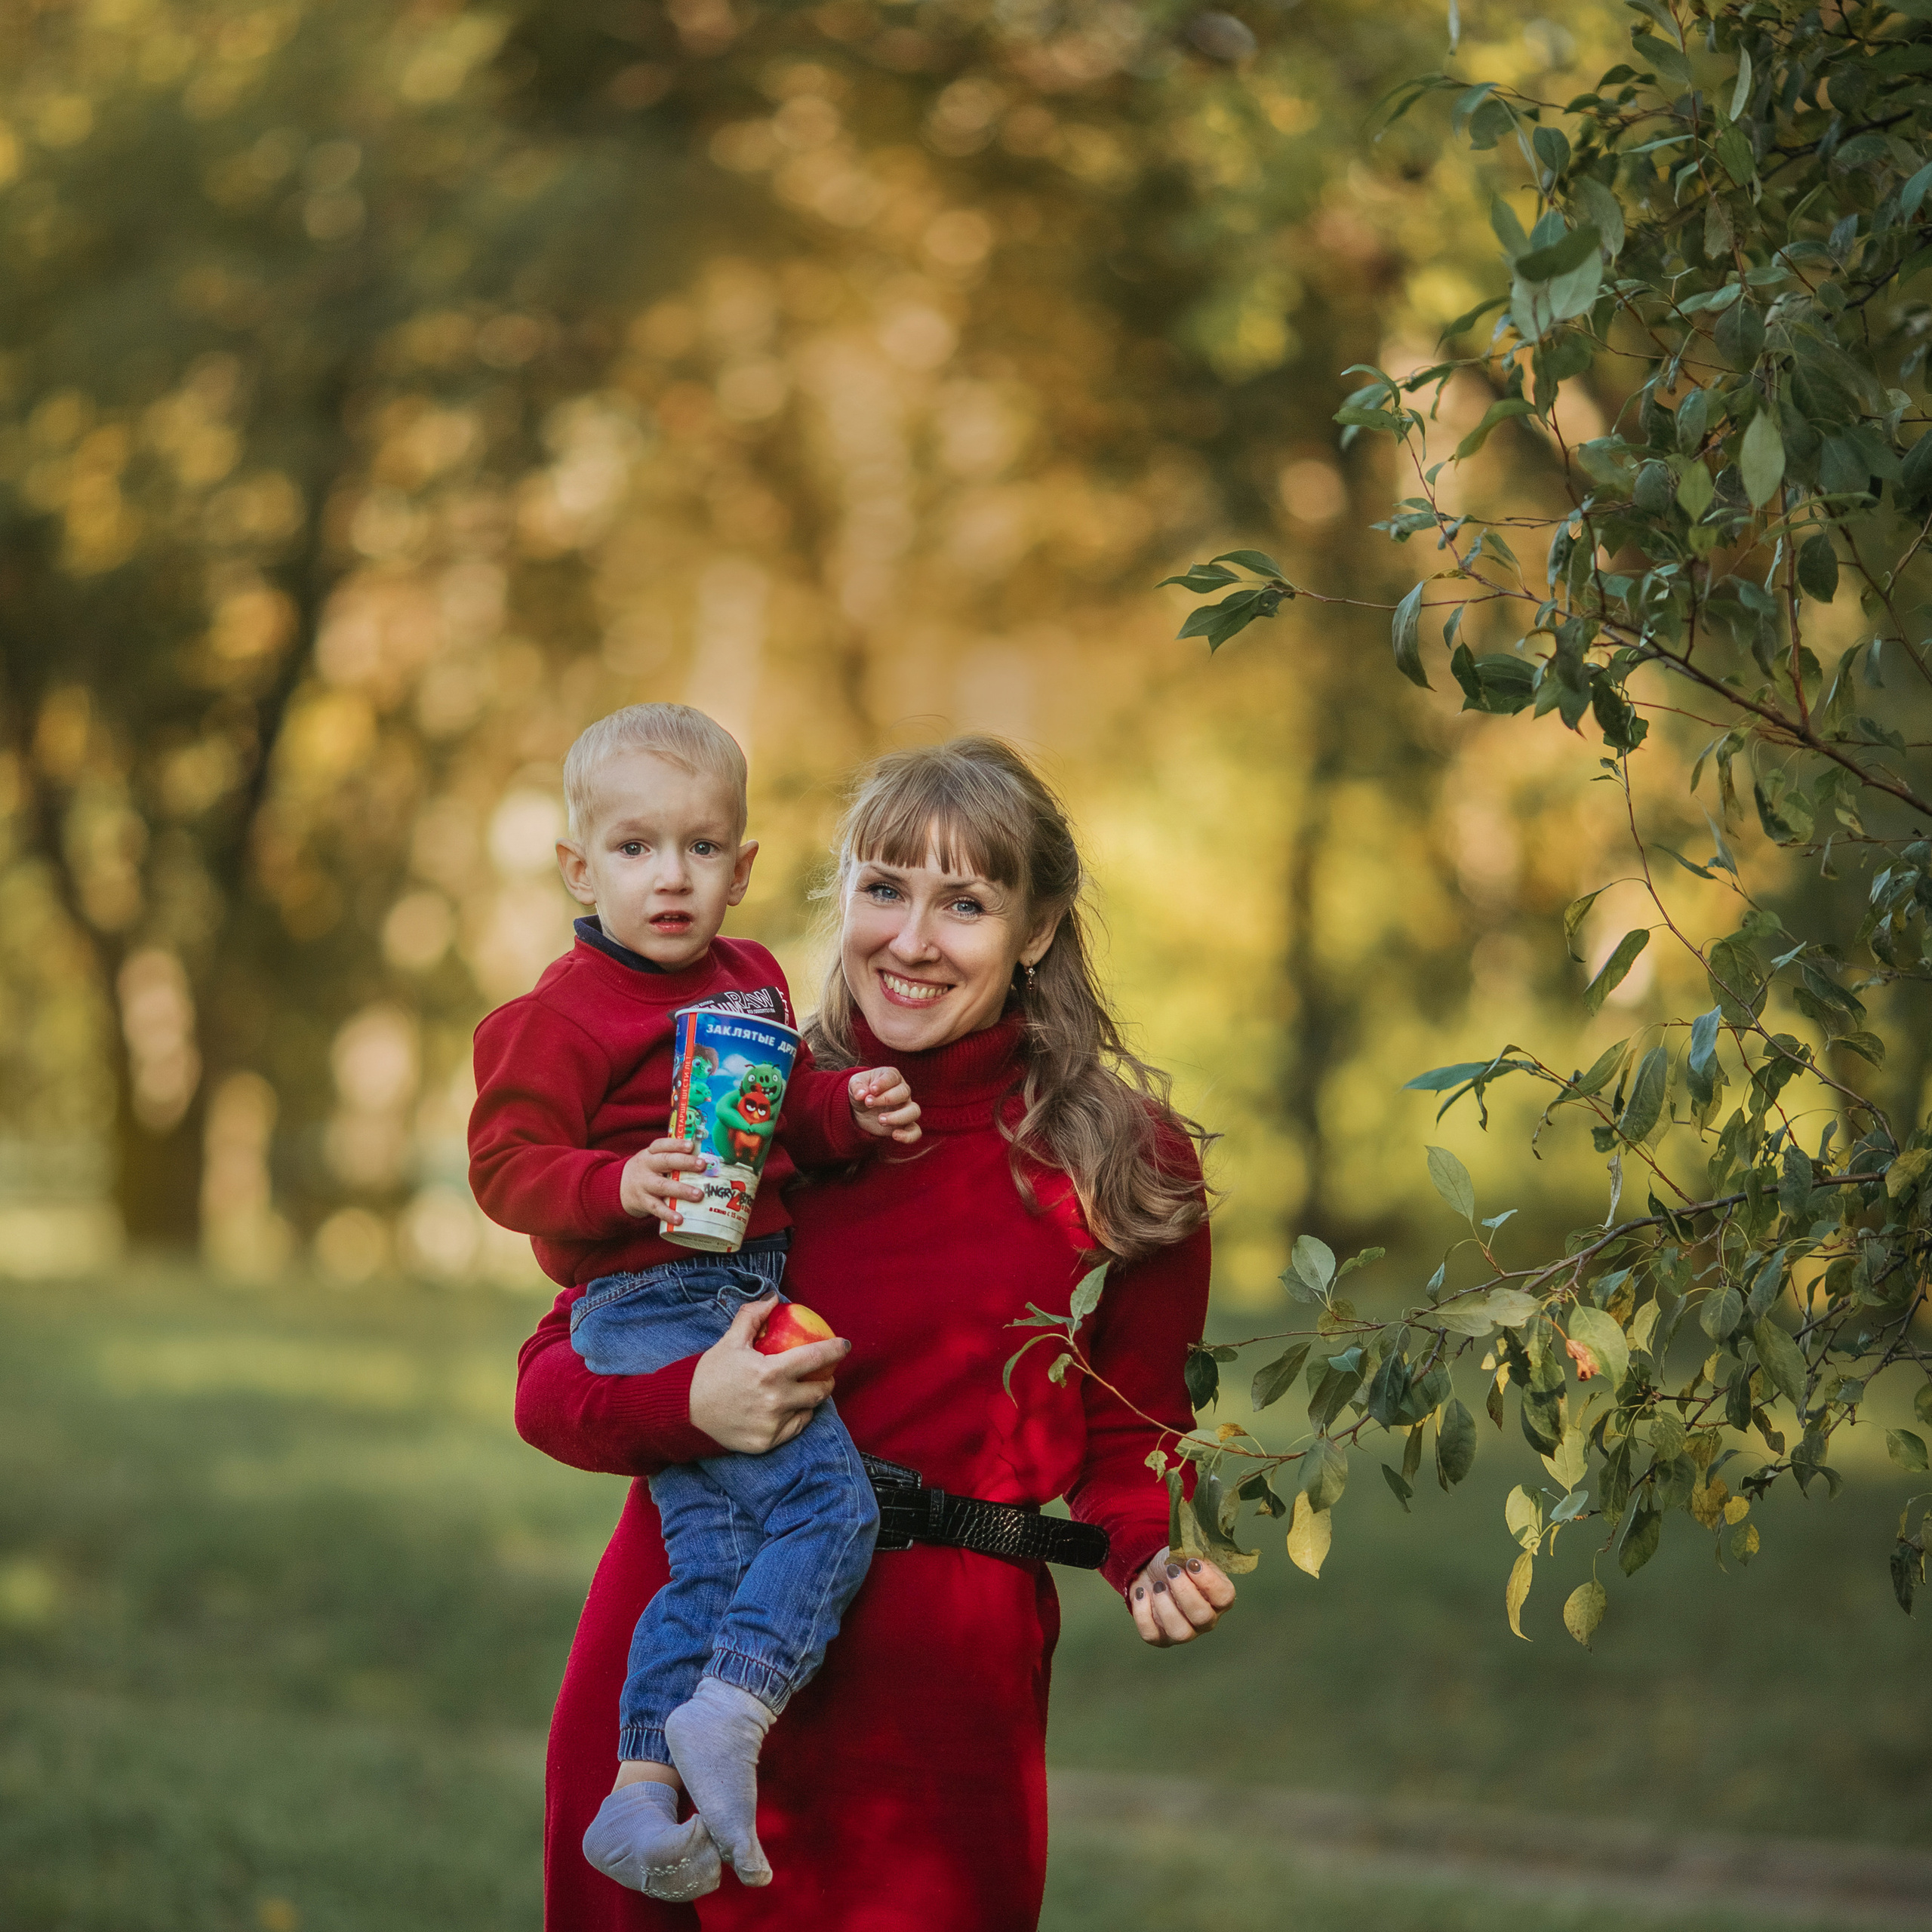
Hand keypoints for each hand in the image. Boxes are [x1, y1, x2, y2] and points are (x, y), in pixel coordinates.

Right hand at [620, 1137, 706, 1224]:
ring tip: (698, 1195)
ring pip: (663, 1186)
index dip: (676, 1144)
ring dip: (681, 1190)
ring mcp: (644, 1185)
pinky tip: (679, 1219)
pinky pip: (656, 1208)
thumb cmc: (646, 1171)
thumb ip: (672, 1157)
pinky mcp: (643, 1202)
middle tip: (702, 1165)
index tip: (691, 1146)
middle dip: (685, 1163)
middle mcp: (646, 1167)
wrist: (617, 1187)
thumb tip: (704, 1157)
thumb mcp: (652, 1159)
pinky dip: (668, 1213)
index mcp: (650, 1154)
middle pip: (665, 1162)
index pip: (662, 1145)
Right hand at [688, 1295, 849, 1452]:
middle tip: (825, 1373)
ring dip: (812, 1399)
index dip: (835, 1350)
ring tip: (806, 1390)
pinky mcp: (767, 1443)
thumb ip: (752, 1317)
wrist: (685, 1414)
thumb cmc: (709, 1375)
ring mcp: (773, 1425)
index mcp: (770, 1373)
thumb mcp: (730, 1342)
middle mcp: (776, 1401)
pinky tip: (792, 1409)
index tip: (844, 1345)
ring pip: (808, 1411)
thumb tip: (773, 1298)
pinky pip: (794, 1429)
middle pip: (819, 1391)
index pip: (815, 1359)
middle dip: (828, 1380)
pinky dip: (797, 1417)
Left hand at [849, 1067, 920, 1143]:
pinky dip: (909, 1135)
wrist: (860, 1109)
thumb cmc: (862, 1091)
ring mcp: (906, 1109)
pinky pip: (915, 1131)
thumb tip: (861, 1094)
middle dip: (886, 1099)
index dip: (883, 1083)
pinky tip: (895, 1135)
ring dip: (898, 1117)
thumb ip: (857, 1086)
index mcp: (892, 1076)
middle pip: (904, 1093)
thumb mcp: (855, 1084)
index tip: (871, 1090)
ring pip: (914, 1111)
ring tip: (880, 1120)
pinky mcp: (905, 1125)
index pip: (893, 1077)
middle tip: (868, 1103)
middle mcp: (903, 1091)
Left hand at [1126, 1549, 1235, 1646]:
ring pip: (1180, 1632)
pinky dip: (1143, 1613)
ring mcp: (1184, 1631)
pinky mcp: (1161, 1637)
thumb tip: (1192, 1560)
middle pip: (1203, 1617)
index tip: (1191, 1562)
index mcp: (1217, 1598)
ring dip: (1165, 1606)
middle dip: (1184, 1592)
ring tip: (1157, 1586)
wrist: (1150, 1570)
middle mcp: (1205, 1619)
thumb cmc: (1174, 1564)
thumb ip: (1194, 1556)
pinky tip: (1142, 1593)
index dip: (1208, 1580)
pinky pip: (1152, 1635)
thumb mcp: (1187, 1554)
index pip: (1224, 1597)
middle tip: (1171, 1571)